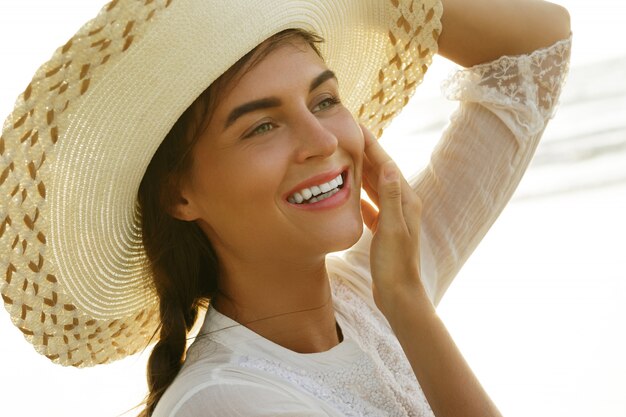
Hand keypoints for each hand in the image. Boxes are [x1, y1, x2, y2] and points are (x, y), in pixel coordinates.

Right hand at [359, 126, 425, 313]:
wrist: (399, 295)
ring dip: (361, 171)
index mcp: (405, 201)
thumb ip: (389, 198)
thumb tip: (387, 166)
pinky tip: (348, 191)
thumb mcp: (392, 230)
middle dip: (364, 152)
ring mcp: (393, 217)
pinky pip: (370, 205)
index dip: (371, 144)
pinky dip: (360, 194)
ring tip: (344, 155)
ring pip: (374, 187)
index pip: (386, 165)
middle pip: (380, 172)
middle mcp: (402, 205)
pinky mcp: (385, 229)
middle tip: (346, 134)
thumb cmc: (395, 265)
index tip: (356, 125)